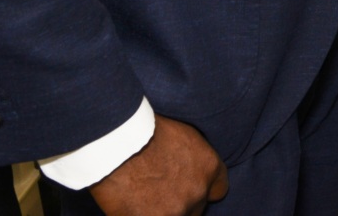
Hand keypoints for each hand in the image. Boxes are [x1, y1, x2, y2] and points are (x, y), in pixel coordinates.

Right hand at [88, 116, 226, 215]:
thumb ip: (192, 159)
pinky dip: (140, 215)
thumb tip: (186, 171)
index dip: (203, 190)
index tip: (188, 188)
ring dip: (162, 212)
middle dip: (181, 203)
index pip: (218, 189)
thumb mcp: (182, 136)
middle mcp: (198, 190)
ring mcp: (178, 210)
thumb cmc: (145, 131)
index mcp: (209, 166)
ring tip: (142, 200)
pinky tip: (131, 208)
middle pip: (196, 208)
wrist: (119, 144)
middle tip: (159, 194)